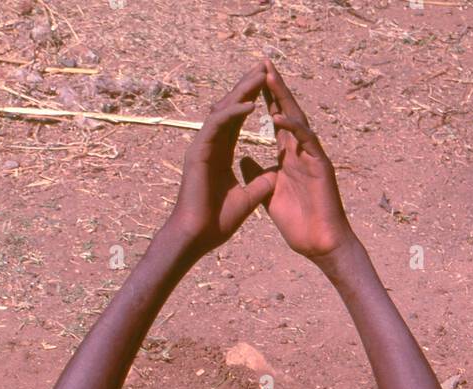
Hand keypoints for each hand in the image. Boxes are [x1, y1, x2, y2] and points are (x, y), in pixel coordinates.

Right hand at [169, 64, 275, 255]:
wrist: (197, 237)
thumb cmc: (216, 222)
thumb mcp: (247, 199)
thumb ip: (260, 184)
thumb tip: (276, 176)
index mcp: (220, 154)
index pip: (238, 121)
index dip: (252, 101)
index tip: (268, 86)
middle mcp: (210, 145)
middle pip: (230, 108)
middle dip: (247, 87)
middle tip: (264, 67)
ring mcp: (202, 146)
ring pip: (222, 110)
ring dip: (241, 92)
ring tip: (260, 76)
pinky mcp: (197, 152)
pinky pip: (216, 126)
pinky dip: (232, 114)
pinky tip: (248, 105)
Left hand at [241, 61, 354, 261]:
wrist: (319, 244)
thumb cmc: (299, 223)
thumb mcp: (269, 194)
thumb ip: (257, 175)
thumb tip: (242, 158)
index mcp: (290, 156)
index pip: (276, 120)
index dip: (264, 99)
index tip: (250, 80)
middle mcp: (302, 151)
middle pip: (287, 112)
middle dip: (274, 88)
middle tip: (262, 62)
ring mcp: (313, 157)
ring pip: (298, 120)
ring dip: (283, 98)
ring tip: (269, 77)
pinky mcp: (321, 167)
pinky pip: (306, 143)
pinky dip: (293, 129)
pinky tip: (279, 117)